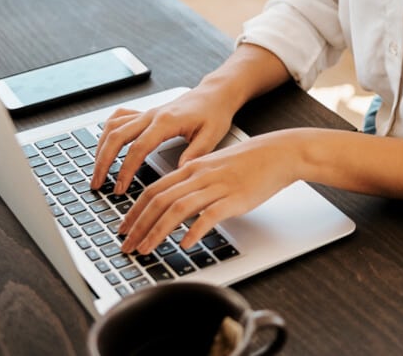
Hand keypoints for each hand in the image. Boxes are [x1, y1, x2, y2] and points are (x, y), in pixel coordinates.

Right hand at [91, 85, 238, 194]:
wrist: (215, 94)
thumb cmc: (214, 113)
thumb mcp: (212, 136)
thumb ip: (194, 154)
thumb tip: (178, 173)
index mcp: (166, 121)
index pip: (138, 148)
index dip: (125, 170)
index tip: (120, 188)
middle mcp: (152, 115)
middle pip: (116, 136)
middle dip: (103, 162)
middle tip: (97, 184)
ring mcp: (146, 113)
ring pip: (112, 127)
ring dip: (101, 148)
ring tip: (97, 170)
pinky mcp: (146, 113)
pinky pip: (118, 119)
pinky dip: (107, 132)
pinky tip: (105, 145)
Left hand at [117, 131, 299, 253]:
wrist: (278, 153)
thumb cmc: (249, 162)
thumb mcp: (214, 167)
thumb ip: (193, 183)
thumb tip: (175, 204)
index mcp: (191, 168)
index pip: (153, 190)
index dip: (134, 211)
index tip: (123, 229)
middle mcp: (199, 176)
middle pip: (159, 201)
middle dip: (138, 226)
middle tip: (126, 245)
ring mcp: (216, 187)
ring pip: (177, 209)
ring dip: (156, 231)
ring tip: (146, 249)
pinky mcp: (234, 199)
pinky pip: (209, 216)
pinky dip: (194, 231)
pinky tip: (186, 244)